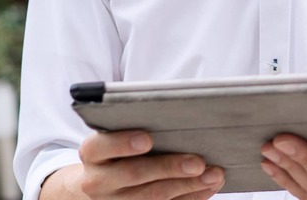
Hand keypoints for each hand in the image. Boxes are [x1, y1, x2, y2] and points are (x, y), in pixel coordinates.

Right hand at [41, 130, 224, 199]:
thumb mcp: (118, 134)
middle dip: (169, 168)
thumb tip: (183, 115)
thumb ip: (140, 124)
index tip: (147, 139)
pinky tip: (208, 187)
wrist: (101, 183)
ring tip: (214, 174)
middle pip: (134, 174)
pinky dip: (190, 196)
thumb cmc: (119, 148)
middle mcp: (98, 181)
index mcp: (92, 153)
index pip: (100, 146)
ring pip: (152, 196)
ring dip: (188, 185)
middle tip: (198, 162)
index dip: (122, 143)